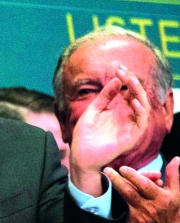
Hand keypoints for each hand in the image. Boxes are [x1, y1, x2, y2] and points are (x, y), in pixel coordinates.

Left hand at [68, 68, 149, 195]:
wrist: (79, 155)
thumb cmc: (85, 135)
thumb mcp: (93, 110)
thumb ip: (105, 96)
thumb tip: (117, 79)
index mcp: (120, 110)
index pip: (129, 91)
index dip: (126, 79)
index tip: (118, 67)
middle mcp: (128, 117)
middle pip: (138, 96)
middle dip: (132, 82)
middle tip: (124, 71)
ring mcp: (131, 127)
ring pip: (143, 107)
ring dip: (138, 93)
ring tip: (131, 81)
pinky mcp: (131, 138)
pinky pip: (141, 123)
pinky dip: (140, 112)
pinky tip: (135, 101)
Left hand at [106, 158, 179, 222]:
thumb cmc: (173, 214)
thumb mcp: (177, 195)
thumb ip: (173, 176)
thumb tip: (175, 158)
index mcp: (161, 199)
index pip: (144, 185)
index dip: (133, 175)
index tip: (123, 168)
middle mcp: (148, 209)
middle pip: (128, 192)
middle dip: (116, 179)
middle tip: (108, 169)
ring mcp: (138, 219)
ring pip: (123, 200)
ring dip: (115, 188)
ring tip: (108, 177)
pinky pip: (121, 210)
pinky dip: (117, 201)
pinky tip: (110, 194)